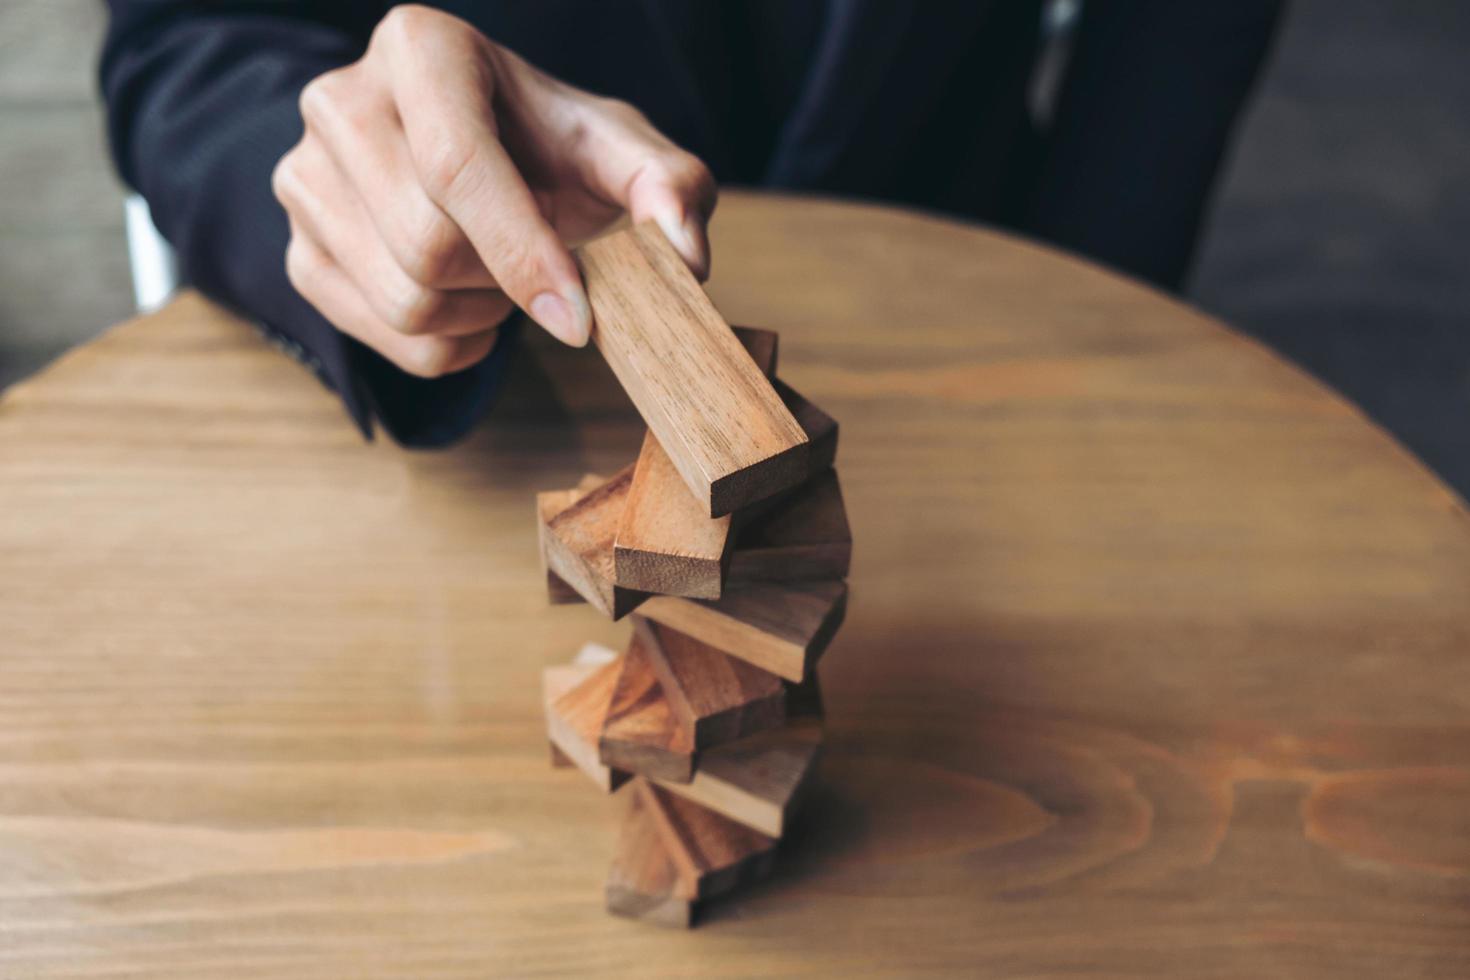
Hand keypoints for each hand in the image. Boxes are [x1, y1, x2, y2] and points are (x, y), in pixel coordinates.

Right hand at [272, 4, 715, 376]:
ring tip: (505, 276)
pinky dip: (449, 345)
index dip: (523, 253)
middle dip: (506, 281)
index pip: (457, 165)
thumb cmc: (551, 150)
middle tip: (542, 263)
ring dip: (481, 315)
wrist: (482, 163)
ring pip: (403, 300)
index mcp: (421, 48)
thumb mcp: (619, 150)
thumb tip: (685, 257)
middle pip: (427, 247)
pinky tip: (472, 305)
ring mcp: (303, 178)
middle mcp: (340, 100)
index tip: (580, 316)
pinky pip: (385, 338)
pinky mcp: (298, 251)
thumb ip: (670, 187)